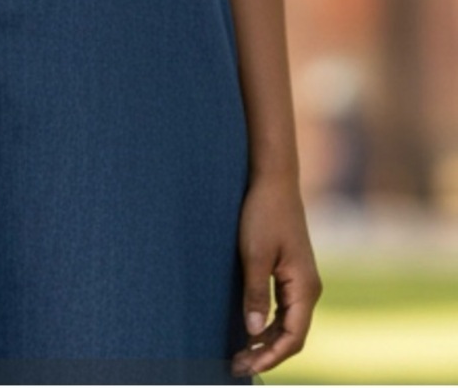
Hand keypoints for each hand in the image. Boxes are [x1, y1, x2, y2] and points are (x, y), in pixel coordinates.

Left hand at [231, 174, 322, 378]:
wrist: (274, 181)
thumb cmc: (264, 214)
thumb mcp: (255, 254)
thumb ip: (255, 293)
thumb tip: (252, 331)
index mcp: (305, 287)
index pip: (293, 337)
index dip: (270, 356)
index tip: (246, 365)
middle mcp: (308, 288)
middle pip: (292, 334)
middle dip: (266, 352)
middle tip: (236, 365)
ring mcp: (301, 281)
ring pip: (288, 323)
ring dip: (266, 340)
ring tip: (240, 353)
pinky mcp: (292, 273)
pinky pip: (284, 309)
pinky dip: (268, 324)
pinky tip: (250, 330)